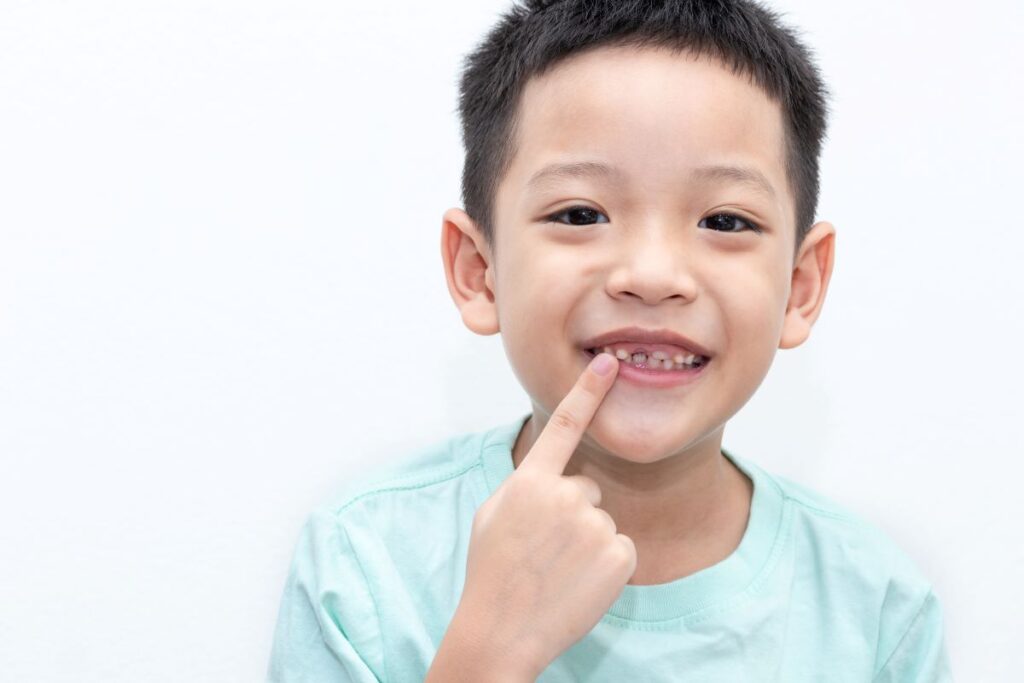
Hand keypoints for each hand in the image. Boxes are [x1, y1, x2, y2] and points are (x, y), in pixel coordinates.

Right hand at [445, 352, 636, 678]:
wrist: (500, 633)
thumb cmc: (491, 573)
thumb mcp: (492, 516)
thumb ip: (525, 486)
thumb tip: (553, 478)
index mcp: (529, 481)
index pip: (564, 426)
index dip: (587, 391)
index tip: (609, 364)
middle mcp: (564, 495)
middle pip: (587, 488)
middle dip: (573, 513)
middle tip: (546, 550)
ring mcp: (594, 524)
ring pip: (603, 521)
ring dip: (588, 544)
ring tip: (557, 572)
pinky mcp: (618, 555)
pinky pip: (621, 549)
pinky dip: (606, 568)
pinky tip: (578, 585)